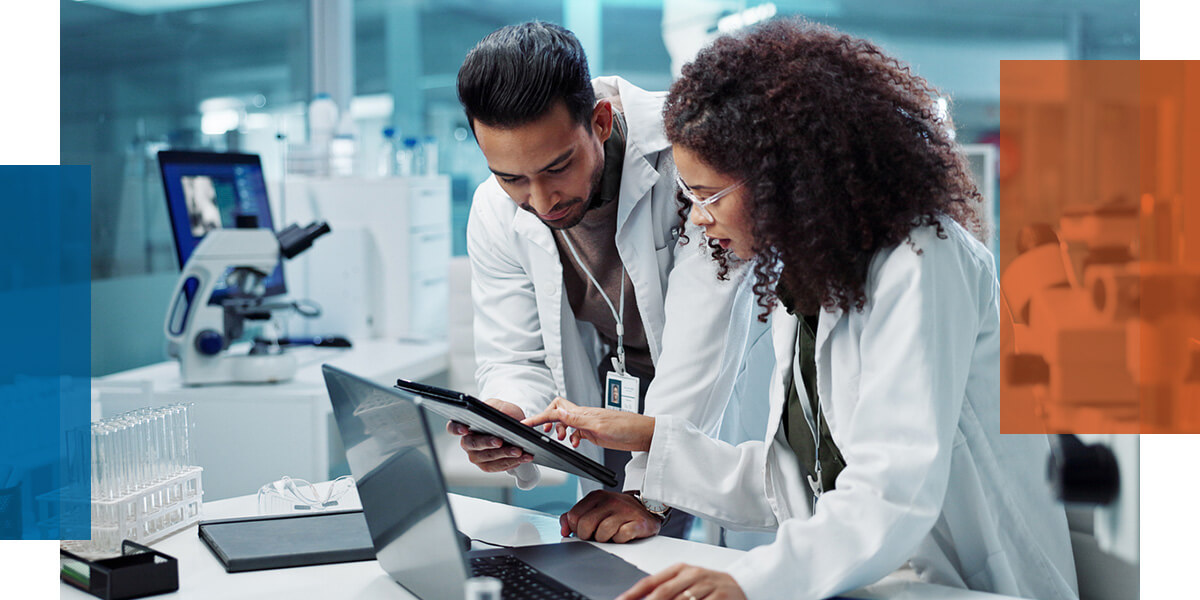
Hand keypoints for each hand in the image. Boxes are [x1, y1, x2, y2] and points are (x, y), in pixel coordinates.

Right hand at [445, 398, 534, 472]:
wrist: (514, 426)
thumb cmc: (503, 414)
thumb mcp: (501, 406)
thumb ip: (497, 409)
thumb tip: (499, 415)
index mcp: (465, 425)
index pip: (453, 427)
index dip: (456, 429)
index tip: (464, 429)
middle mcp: (467, 443)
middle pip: (473, 444)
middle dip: (487, 443)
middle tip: (500, 441)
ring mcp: (476, 456)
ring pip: (487, 458)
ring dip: (504, 455)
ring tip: (519, 451)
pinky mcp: (487, 465)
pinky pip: (497, 467)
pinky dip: (511, 462)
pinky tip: (522, 458)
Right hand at [522, 397, 654, 451]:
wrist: (643, 434)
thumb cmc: (627, 427)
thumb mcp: (599, 426)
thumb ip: (577, 420)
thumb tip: (557, 411)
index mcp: (583, 412)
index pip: (555, 411)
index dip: (538, 417)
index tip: (525, 423)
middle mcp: (583, 416)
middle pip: (557, 411)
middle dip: (546, 420)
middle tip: (543, 432)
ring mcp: (588, 424)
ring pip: (565, 422)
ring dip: (558, 430)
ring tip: (559, 439)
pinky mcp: (593, 432)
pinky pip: (575, 432)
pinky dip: (570, 438)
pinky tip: (575, 444)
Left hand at [560, 490, 661, 542]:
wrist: (646, 508)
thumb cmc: (617, 512)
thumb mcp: (595, 509)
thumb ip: (575, 516)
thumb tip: (564, 529)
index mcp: (596, 496)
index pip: (573, 516)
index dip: (576, 528)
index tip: (584, 531)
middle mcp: (610, 500)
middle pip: (585, 525)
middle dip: (588, 536)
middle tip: (596, 535)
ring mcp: (625, 510)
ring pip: (602, 533)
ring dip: (604, 539)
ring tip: (611, 534)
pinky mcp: (637, 522)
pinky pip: (620, 537)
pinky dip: (619, 540)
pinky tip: (622, 535)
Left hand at [616, 564, 746, 599]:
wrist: (745, 584)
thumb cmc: (711, 585)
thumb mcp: (687, 582)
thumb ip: (664, 589)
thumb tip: (639, 598)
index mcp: (680, 569)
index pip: (651, 582)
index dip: (633, 594)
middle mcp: (692, 575)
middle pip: (663, 592)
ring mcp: (707, 586)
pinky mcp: (720, 597)